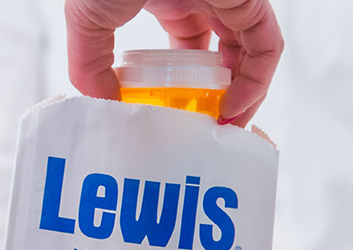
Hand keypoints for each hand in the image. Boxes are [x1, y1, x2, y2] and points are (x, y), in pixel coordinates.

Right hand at [66, 0, 282, 125]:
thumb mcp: (87, 25)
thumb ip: (90, 68)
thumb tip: (104, 108)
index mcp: (167, 2)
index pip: (186, 49)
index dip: (185, 86)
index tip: (174, 118)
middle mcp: (202, 1)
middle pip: (222, 56)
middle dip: (217, 97)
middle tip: (204, 132)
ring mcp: (227, 0)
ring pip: (250, 55)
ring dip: (243, 97)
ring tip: (223, 130)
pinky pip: (266, 46)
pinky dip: (257, 81)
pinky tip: (234, 107)